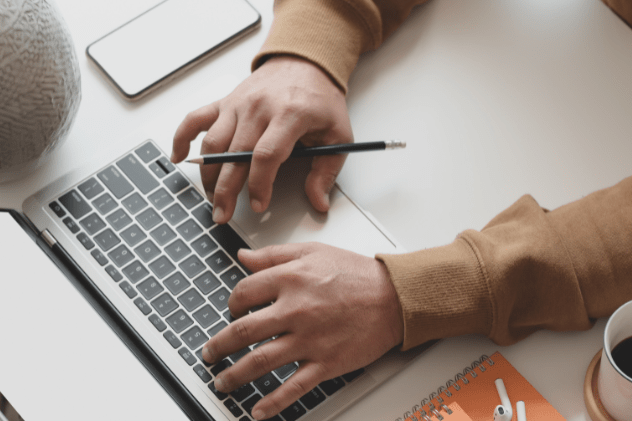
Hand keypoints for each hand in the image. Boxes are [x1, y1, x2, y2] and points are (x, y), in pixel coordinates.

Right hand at [171, 56, 353, 220]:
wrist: (305, 63)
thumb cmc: (320, 100)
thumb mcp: (338, 134)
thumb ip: (327, 171)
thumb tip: (318, 202)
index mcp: (290, 115)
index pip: (267, 155)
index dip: (259, 184)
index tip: (259, 205)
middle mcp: (259, 108)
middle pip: (235, 154)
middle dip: (226, 190)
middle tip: (224, 214)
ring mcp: (238, 104)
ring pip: (213, 142)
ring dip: (207, 174)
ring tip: (212, 198)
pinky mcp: (225, 102)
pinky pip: (195, 119)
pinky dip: (182, 137)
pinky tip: (179, 157)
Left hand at [201, 243, 403, 419]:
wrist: (395, 297)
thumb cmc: (358, 274)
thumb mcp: (314, 252)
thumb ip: (275, 254)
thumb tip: (243, 256)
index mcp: (291, 280)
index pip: (243, 293)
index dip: (231, 303)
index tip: (231, 311)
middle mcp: (296, 310)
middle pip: (242, 331)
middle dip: (218, 346)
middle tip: (209, 353)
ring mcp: (310, 340)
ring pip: (260, 361)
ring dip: (234, 375)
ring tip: (222, 382)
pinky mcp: (326, 363)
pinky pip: (292, 387)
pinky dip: (272, 402)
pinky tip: (258, 410)